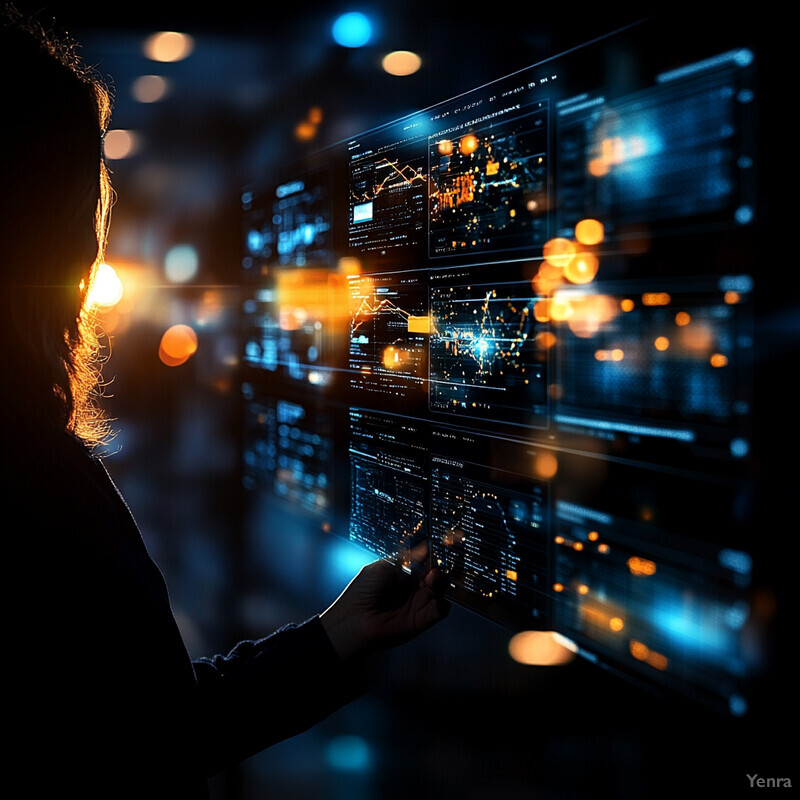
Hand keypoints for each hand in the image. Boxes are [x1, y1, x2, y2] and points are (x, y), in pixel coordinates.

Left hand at [320, 547, 449, 660]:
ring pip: (442, 588)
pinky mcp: (424, 618)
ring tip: (432, 577)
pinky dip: (442, 601)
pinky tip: (434, 595)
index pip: (426, 559)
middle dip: (441, 565)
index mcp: (405, 571)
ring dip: (441, 580)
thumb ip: (407, 557)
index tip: (441, 543)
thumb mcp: (384, 567)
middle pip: (437, 571)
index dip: (434, 552)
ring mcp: (420, 601)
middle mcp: (414, 585)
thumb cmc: (362, 592)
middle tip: (438, 561)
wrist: (354, 620)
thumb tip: (425, 546)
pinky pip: (442, 609)